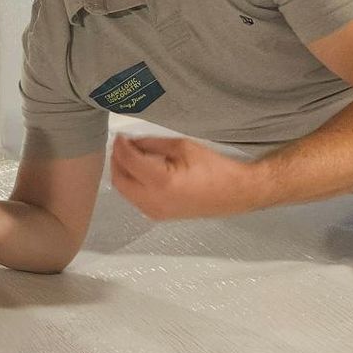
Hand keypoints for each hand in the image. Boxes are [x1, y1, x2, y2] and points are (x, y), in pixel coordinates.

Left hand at [109, 135, 266, 219]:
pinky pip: (135, 199)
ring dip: (122, 173)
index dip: (121, 147)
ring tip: (129, 156)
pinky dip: (131, 185)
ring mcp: (154, 212)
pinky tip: (139, 172)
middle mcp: (153, 201)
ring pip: (125, 192)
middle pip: (119, 180)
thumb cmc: (215, 168)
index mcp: (161, 182)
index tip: (120, 135)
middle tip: (121, 145)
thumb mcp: (183, 147)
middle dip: (116, 161)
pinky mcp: (158, 216)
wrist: (236, 193)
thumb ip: (153, 144)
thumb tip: (132, 142)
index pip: (128, 162)